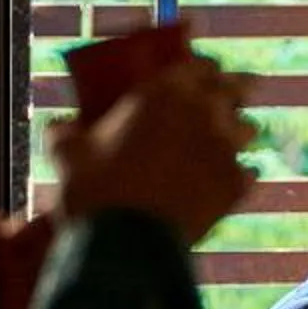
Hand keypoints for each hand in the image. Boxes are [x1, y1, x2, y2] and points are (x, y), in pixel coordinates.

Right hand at [49, 52, 258, 247]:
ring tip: (234, 139)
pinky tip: (237, 180)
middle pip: (234, 88)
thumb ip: (64, 132)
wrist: (126, 244)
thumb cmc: (94, 189)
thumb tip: (57, 126)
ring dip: (240, 131)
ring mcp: (224, 149)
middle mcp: (202, 112)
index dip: (201, 68)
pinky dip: (243, 175)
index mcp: (164, 92)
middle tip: (234, 93)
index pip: (198, 64)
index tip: (201, 73)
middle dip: (235, 89)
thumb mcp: (65, 152)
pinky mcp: (235, 186)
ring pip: (248, 130)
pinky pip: (249, 173)